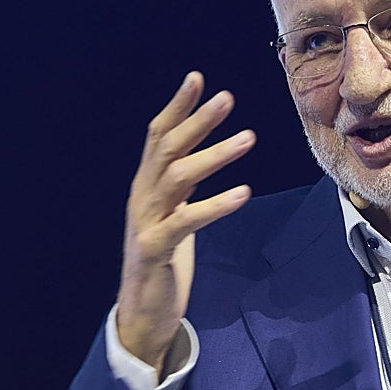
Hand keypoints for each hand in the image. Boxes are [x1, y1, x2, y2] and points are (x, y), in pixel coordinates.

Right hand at [116, 72, 255, 373]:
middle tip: (227, 98)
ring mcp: (146, 223)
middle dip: (197, 121)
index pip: (158, 136)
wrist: (141, 311)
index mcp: (146, 186)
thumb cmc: (163, 260)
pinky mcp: (156, 250)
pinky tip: (243, 192)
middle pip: (167, 149)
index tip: (196, 78)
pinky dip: (216, 204)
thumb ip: (181, 185)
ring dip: (214, 155)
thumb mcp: (171, 213)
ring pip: (178, 178)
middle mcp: (142, 197)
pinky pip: (187, 221)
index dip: (177, 107)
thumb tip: (200, 151)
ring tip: (248, 138)